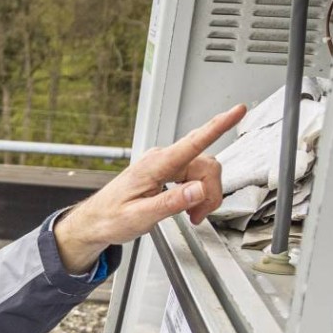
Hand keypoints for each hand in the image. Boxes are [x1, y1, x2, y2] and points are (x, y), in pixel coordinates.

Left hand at [54, 104, 247, 271]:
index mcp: (155, 165)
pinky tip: (188, 207)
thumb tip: (197, 190)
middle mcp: (161, 159)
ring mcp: (164, 164)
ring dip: (204, 195)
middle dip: (210, 192)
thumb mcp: (140, 217)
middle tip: (198, 216)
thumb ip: (171, 203)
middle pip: (206, 165)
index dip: (219, 125)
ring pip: (203, 172)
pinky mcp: (166, 171)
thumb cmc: (110, 218)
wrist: (95, 221)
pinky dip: (197, 193)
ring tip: (192, 215)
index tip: (237, 111)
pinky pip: (194, 176)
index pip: (194, 142)